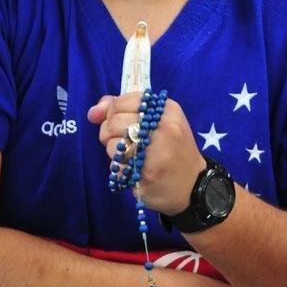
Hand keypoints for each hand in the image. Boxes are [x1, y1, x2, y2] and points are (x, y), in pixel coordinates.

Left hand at [88, 92, 203, 215]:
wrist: (193, 185)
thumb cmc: (173, 148)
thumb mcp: (159, 121)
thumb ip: (125, 108)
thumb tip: (93, 112)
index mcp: (167, 110)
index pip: (123, 101)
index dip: (112, 111)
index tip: (118, 120)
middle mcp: (163, 127)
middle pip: (114, 121)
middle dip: (108, 131)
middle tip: (120, 140)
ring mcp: (155, 151)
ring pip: (112, 142)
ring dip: (112, 149)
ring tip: (127, 154)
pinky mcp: (146, 173)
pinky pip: (116, 164)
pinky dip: (117, 166)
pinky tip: (130, 168)